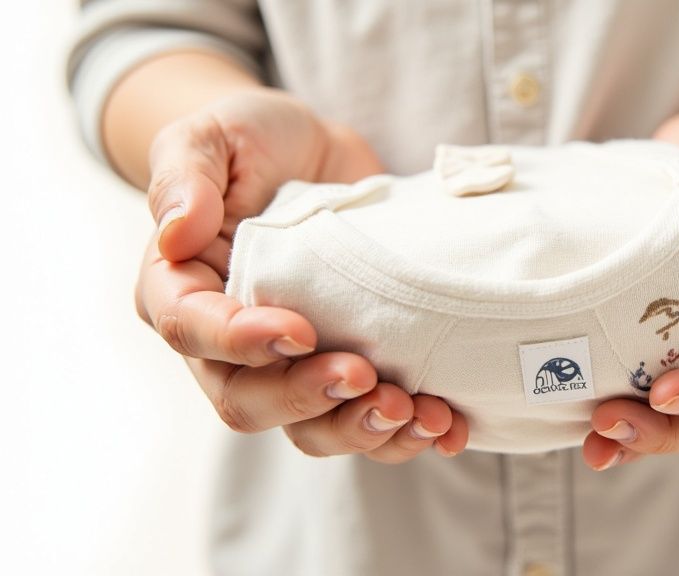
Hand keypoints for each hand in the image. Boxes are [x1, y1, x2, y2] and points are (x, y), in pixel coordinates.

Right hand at [134, 88, 467, 461]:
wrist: (316, 152)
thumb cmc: (253, 142)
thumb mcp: (214, 137)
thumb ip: (185, 176)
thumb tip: (175, 232)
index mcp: (180, 289)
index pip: (191, 331)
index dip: (241, 342)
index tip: (299, 331)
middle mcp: (227, 342)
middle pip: (249, 401)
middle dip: (310, 399)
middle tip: (366, 377)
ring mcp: (289, 362)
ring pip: (312, 427)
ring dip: (363, 429)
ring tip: (418, 413)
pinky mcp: (345, 362)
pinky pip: (364, 418)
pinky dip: (406, 432)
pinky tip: (447, 427)